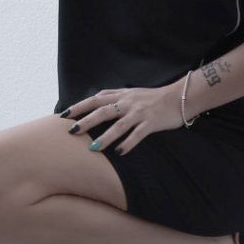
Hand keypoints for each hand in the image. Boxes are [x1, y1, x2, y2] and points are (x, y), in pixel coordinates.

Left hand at [61, 80, 185, 155]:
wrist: (179, 96)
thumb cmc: (152, 96)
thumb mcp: (130, 92)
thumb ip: (113, 95)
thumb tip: (95, 98)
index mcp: (120, 95)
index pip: (95, 100)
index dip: (79, 106)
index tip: (64, 114)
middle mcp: (127, 103)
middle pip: (102, 111)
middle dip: (86, 121)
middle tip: (71, 131)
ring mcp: (139, 113)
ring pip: (119, 125)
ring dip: (105, 137)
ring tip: (93, 148)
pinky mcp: (151, 122)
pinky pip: (138, 134)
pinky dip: (128, 143)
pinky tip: (120, 152)